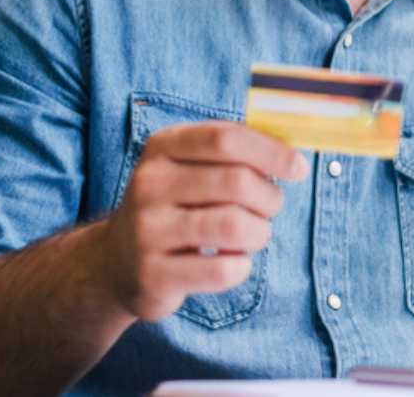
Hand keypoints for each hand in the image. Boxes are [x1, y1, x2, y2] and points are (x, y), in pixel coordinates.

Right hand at [96, 121, 307, 320]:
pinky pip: (223, 269)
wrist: (115, 261)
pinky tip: (231, 262)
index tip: (298, 168)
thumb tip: (291, 156)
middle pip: (237, 182)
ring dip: (259, 233)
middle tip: (269, 209)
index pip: (225, 138)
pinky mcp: (153, 274)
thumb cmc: (175, 206)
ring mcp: (147, 230)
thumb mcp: (191, 167)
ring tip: (253, 235)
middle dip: (270, 198)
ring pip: (234, 226)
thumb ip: (235, 153)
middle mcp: (149, 183)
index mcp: (163, 147)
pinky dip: (241, 266)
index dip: (271, 152)